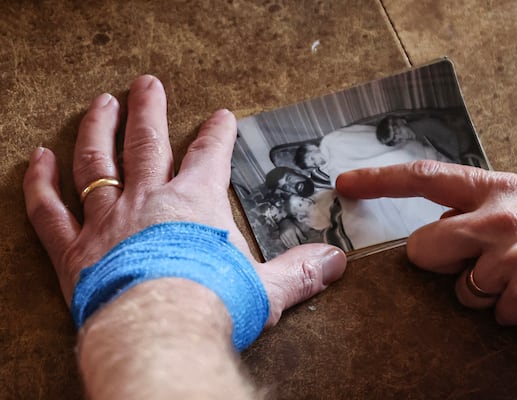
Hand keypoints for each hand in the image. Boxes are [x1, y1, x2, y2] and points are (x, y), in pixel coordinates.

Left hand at [23, 75, 345, 327]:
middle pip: (147, 141)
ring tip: (102, 103)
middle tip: (147, 83)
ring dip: (99, 128)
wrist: (160, 329)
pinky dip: (41, 181)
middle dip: (149, 109)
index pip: (210, 156)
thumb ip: (300, 272)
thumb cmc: (212, 304)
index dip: (217, 133)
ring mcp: (108, 219)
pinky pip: (50, 208)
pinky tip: (39, 156)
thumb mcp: (267, 287)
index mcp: (195, 203)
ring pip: (97, 161)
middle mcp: (149, 199)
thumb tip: (335, 264)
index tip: (220, 117)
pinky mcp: (74, 248)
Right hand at [279, 218, 306, 247]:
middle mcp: (287, 235)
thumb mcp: (297, 229)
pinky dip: (288, 246)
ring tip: (295, 248)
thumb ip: (301, 234)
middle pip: (292, 244)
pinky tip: (291, 246)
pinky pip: (285, 243)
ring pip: (288, 244)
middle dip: (295, 246)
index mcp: (291, 232)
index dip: (298, 245)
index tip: (301, 246)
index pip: (295, 241)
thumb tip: (306, 239)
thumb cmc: (291, 225)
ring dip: (292, 247)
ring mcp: (283, 236)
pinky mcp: (281, 237)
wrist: (283, 222)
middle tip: (298, 248)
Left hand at [337, 160, 516, 327]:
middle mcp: (496, 219)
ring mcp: (507, 258)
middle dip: (440, 260)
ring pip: (460, 290)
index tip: (345, 185)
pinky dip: (514, 312)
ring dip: (486, 291)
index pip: (424, 178)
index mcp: (498, 188)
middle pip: (423, 248)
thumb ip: (494, 198)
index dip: (379, 181)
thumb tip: (454, 207)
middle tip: (476, 260)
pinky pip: (494, 314)